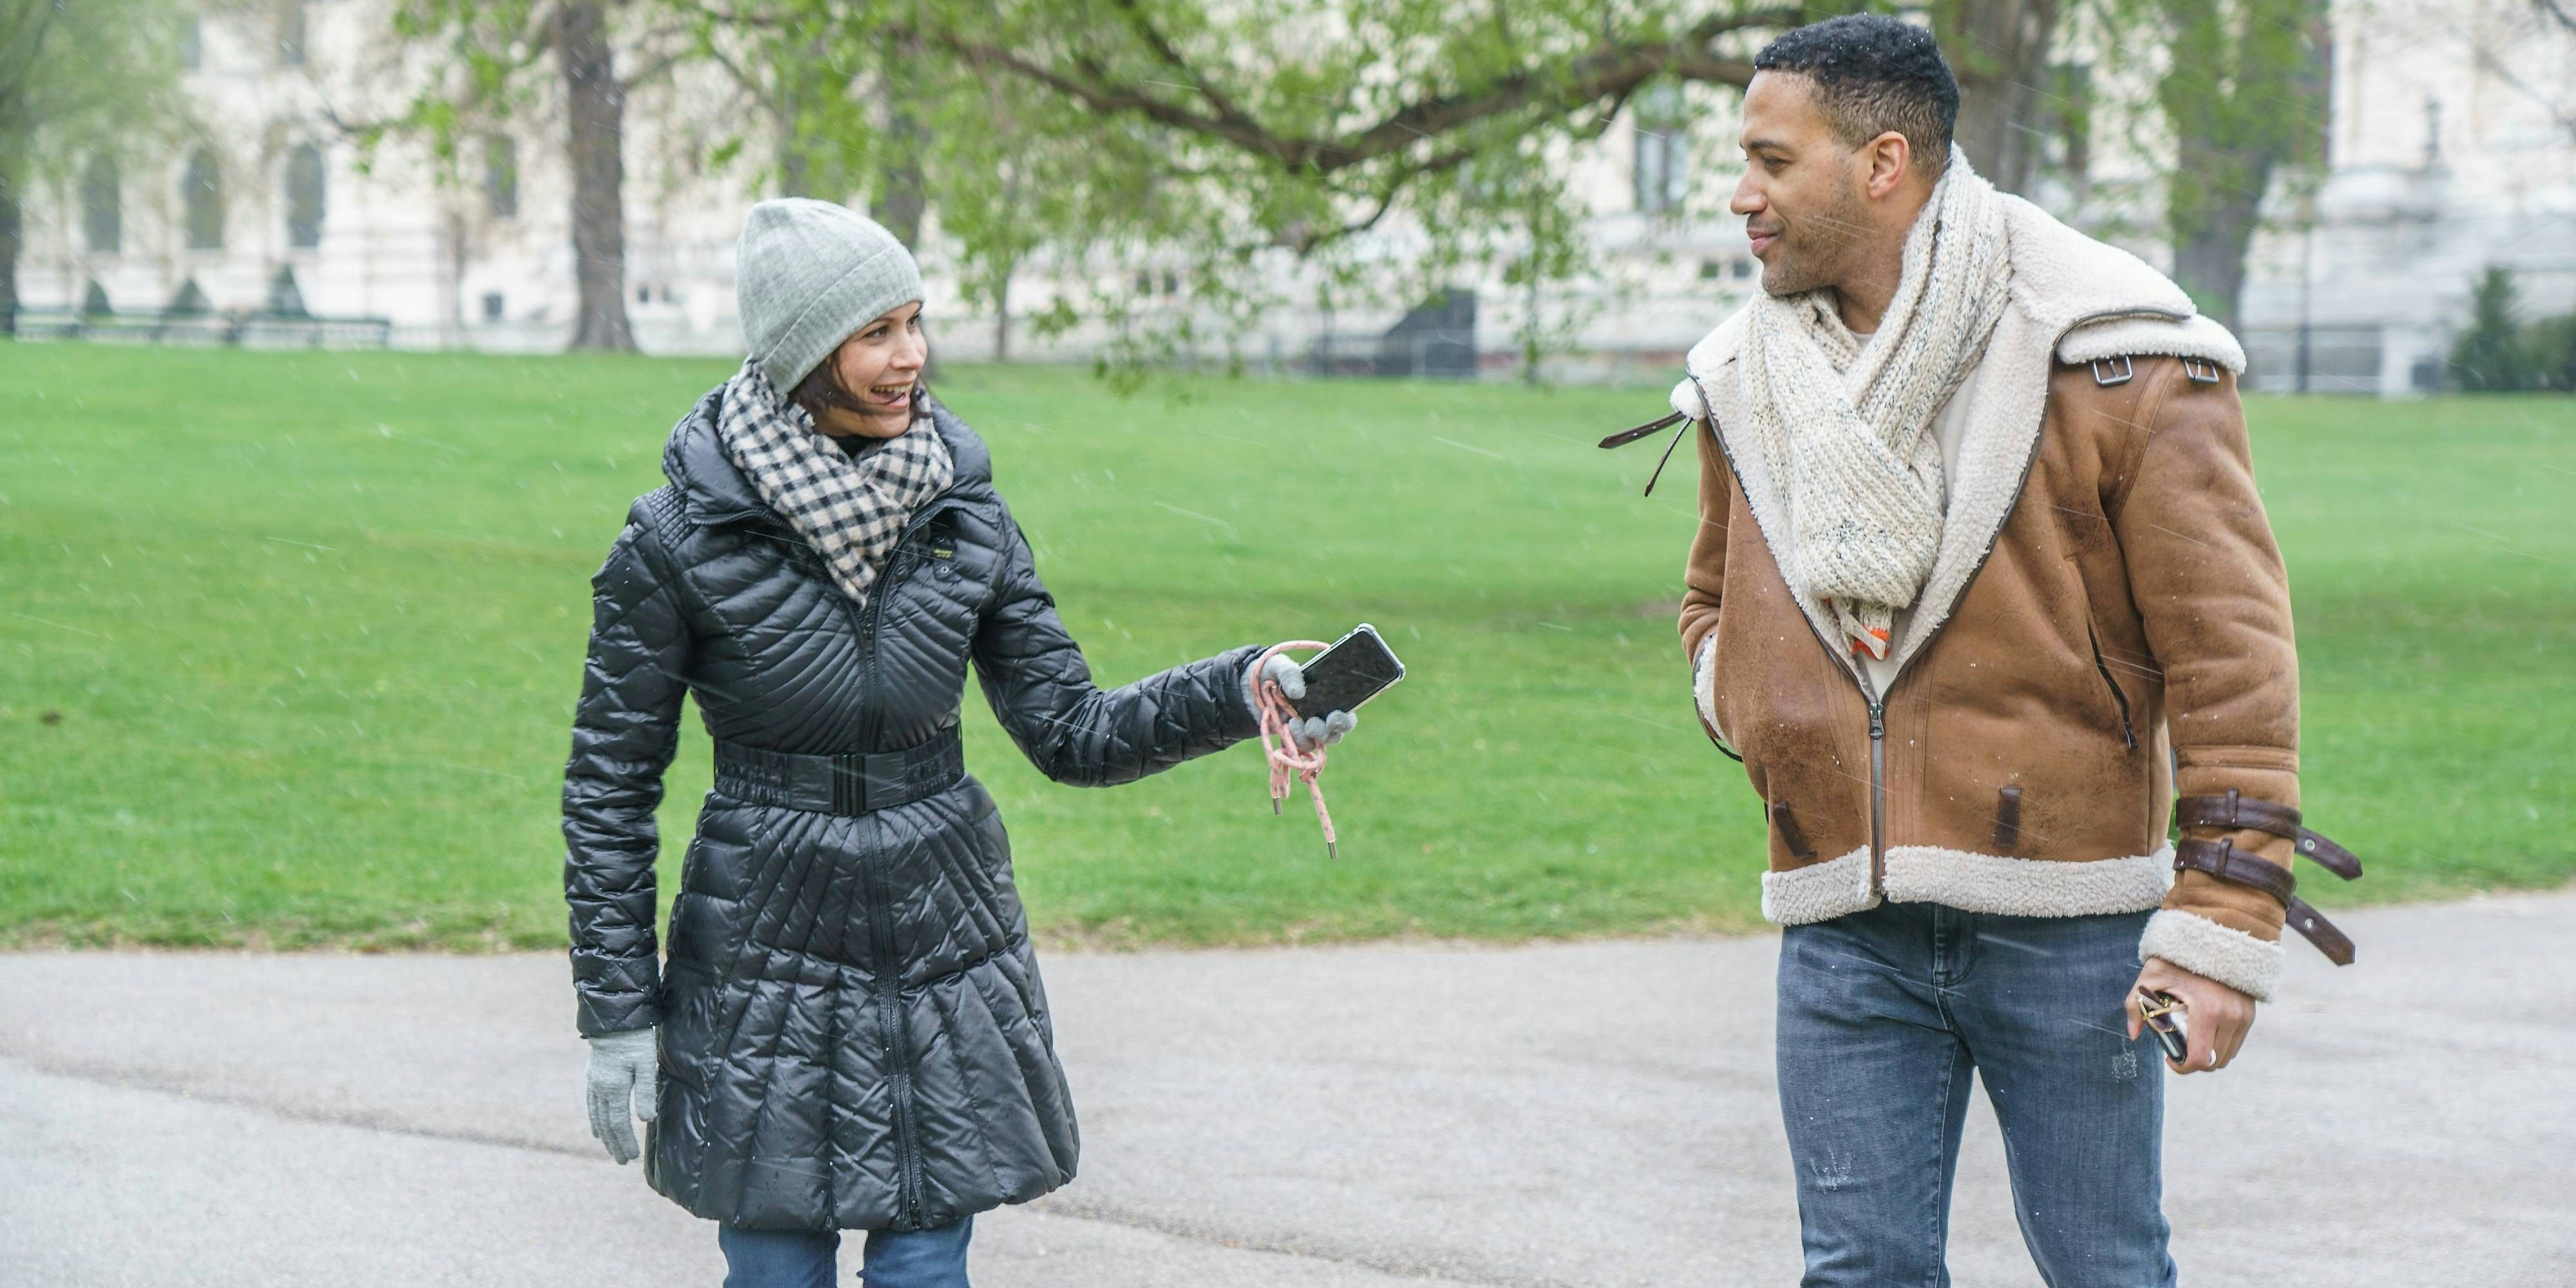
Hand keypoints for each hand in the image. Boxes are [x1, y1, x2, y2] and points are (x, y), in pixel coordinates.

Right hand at [584, 1027, 659, 1163]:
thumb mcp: (645, 1064)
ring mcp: (593, 1084)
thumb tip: (645, 1120)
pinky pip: (591, 1105)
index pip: (618, 1124)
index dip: (624, 1141)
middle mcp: (599, 1090)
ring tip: (612, 1151)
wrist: (613, 1020)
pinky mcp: (592, 1077)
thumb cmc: (635, 1041)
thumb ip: (645, 1092)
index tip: (632, 1156)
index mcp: (613, 1089)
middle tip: (623, 1161)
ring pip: (596, 1117)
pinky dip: (595, 1121)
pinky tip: (597, 1130)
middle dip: (615, 1144)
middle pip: (606, 1125)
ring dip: (605, 1136)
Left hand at [1249, 652, 1359, 749]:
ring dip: (1309, 736)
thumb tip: (1298, 693)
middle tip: (1312, 724)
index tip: (1334, 717)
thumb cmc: (1273, 673)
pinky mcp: (1295, 737)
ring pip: (1321, 741)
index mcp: (1329, 694)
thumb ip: (1290, 674)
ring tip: (1293, 722)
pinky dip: (1296, 740)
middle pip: (1338, 731)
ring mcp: (1310, 727)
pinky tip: (1287, 727)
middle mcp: (1324, 713)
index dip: (1346, 719)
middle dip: (1330, 732)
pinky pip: (1304, 746)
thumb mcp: (1279, 666)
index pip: (1348, 710)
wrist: (1251, 689)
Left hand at [2126, 958, 2255, 1073]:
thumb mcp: (2150, 978)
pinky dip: (2221, 1044)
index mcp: (2206, 1011)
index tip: (2170, 1058)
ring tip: (2191, 1039)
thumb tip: (2133, 1034)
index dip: (2182, 1067)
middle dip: (2194, 1062)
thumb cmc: (2177, 957)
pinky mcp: (2250, 1013)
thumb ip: (2136, 1006)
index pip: (2199, 1059)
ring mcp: (2244, 1016)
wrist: (2214, 936)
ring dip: (2209, 1054)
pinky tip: (2205, 1031)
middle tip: (2179, 1048)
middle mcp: (2230, 1017)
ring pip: (2227, 1055)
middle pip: (2214, 1061)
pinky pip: (2237, 1042)